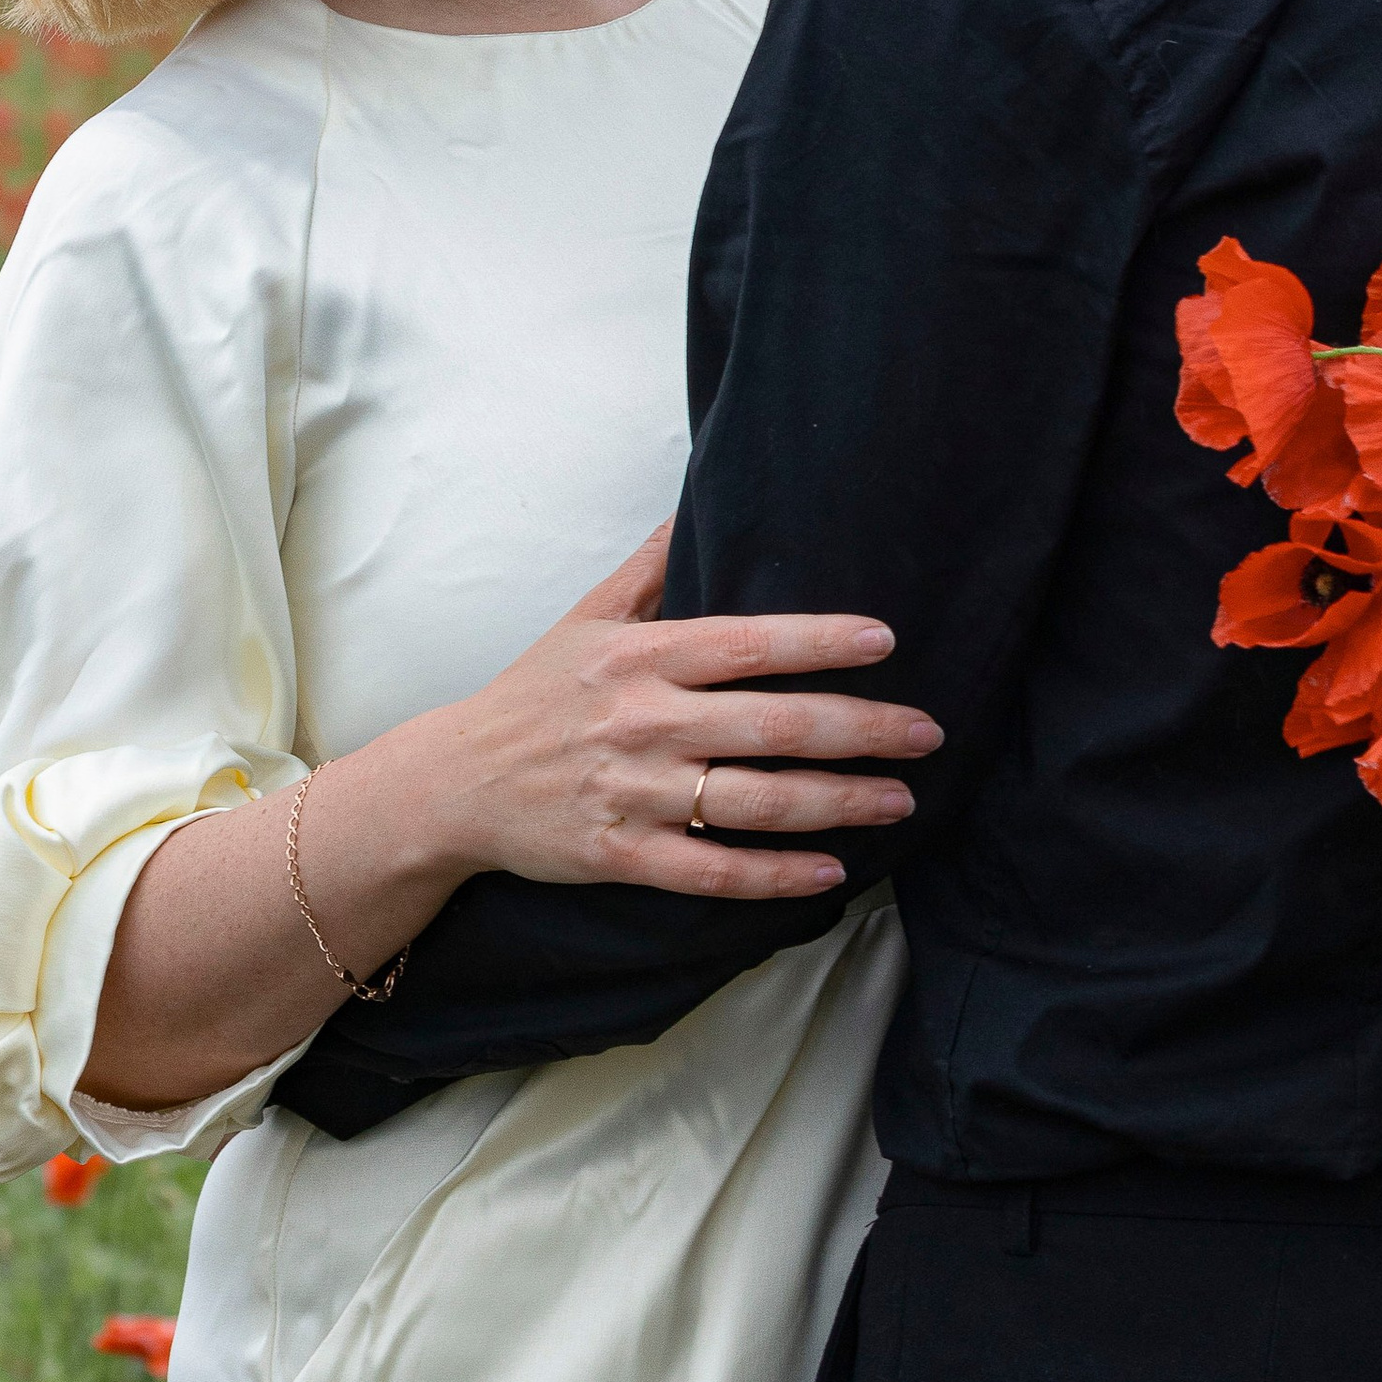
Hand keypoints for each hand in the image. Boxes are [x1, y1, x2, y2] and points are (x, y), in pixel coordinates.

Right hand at [354, 526, 939, 905]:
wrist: (455, 783)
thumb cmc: (532, 694)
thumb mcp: (584, 618)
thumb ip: (648, 569)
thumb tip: (694, 506)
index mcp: (641, 658)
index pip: (747, 643)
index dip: (820, 640)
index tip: (885, 640)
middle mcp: (643, 722)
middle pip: (772, 725)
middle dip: (862, 729)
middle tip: (927, 733)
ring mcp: (633, 793)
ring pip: (755, 800)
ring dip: (837, 802)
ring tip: (900, 800)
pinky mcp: (621, 855)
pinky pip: (711, 870)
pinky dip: (773, 875)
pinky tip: (829, 871)